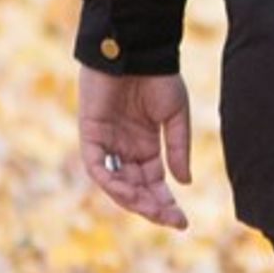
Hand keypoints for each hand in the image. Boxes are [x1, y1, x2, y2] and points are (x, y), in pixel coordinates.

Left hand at [78, 65, 191, 229]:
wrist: (137, 50)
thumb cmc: (159, 78)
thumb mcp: (175, 117)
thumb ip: (177, 149)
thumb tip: (183, 182)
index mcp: (146, 146)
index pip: (154, 183)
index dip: (166, 204)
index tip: (182, 222)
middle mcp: (125, 149)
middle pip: (135, 188)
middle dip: (152, 207)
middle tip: (170, 220)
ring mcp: (107, 142)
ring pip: (115, 183)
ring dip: (132, 199)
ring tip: (150, 209)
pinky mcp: (90, 133)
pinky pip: (97, 166)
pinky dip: (110, 181)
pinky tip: (128, 191)